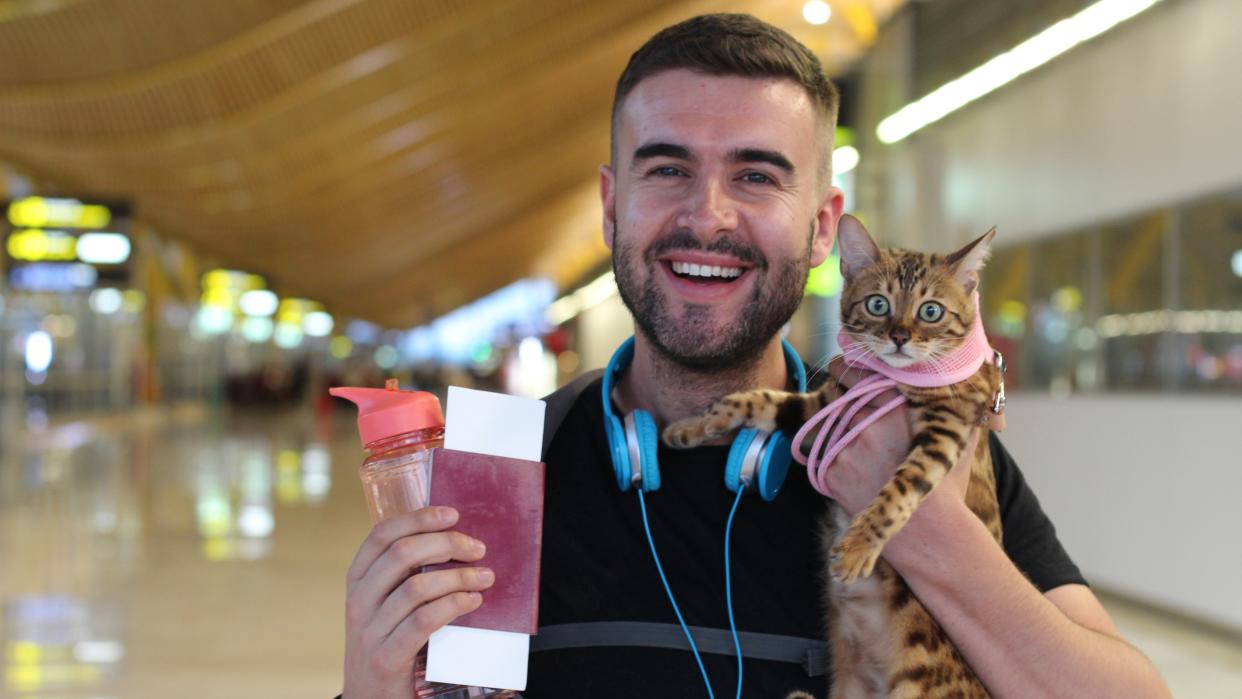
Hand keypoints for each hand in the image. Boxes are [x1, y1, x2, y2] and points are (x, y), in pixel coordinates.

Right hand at [342, 507, 494, 698]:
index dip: (418, 518)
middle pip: (402, 554)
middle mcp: (358, 601)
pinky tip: (473, 601)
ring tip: (485, 577)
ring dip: (459, 577)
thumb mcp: (386, 602)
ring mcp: (369, 630)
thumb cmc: (388, 639)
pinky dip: (454, 605)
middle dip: (447, 544)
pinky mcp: (386, 657)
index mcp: (358, 579)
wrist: (369, 696)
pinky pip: (423, 621)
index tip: (452, 514)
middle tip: (477, 549)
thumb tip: (451, 538)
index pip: (382, 535)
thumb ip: (407, 573)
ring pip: (417, 587)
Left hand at [821, 358, 977, 516]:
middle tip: (846, 406)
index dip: (850, 369)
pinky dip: (835, 459)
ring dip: (837, 430)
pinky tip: (859, 473)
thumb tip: (973, 386)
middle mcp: (871, 424)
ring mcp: (849, 448)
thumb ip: (961, 409)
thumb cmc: (947, 487)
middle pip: (840, 397)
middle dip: (841, 399)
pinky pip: (823, 454)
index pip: (862, 376)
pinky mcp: (834, 471)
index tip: (843, 366)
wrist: (929, 534)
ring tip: (862, 449)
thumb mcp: (960, 440)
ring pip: (829, 425)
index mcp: (900, 409)